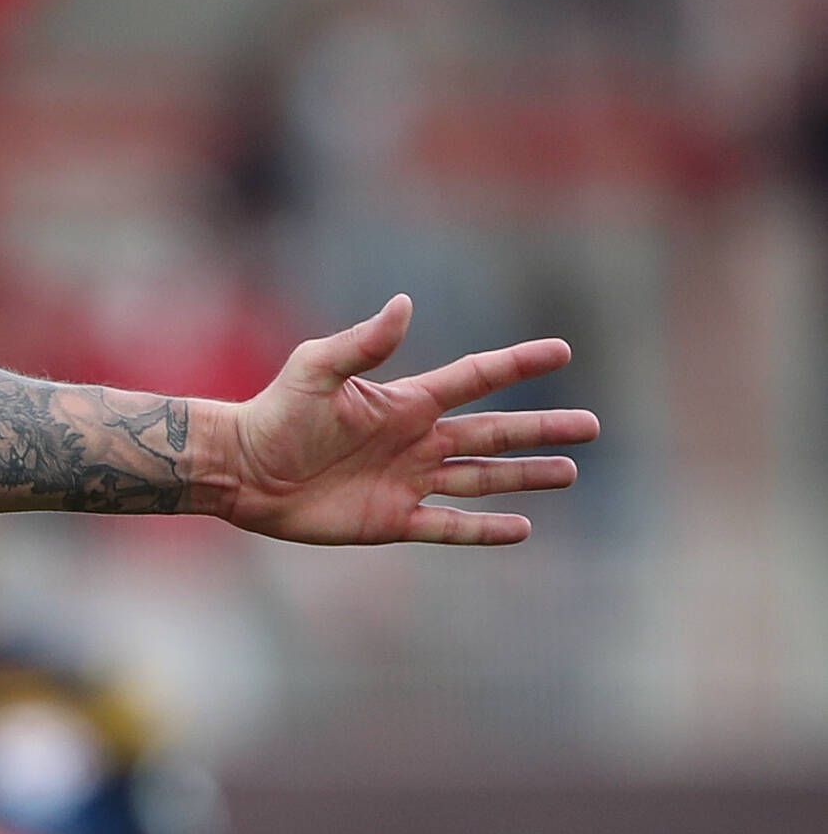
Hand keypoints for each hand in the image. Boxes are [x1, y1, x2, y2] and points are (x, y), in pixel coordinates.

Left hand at [218, 299, 595, 545]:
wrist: (241, 470)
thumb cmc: (274, 415)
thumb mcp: (316, 370)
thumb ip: (362, 343)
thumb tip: (405, 303)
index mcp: (405, 402)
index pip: (474, 379)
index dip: (516, 364)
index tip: (561, 351)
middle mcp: (415, 441)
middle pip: (494, 433)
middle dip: (542, 429)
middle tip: (592, 426)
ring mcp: (407, 482)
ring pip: (481, 479)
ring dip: (525, 476)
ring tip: (570, 472)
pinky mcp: (390, 520)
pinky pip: (448, 526)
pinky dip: (484, 529)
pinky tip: (522, 528)